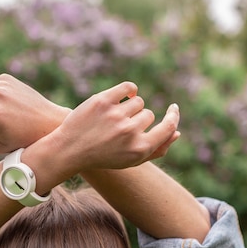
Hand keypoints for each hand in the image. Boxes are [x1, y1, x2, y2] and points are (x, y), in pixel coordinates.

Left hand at [46, 81, 179, 171]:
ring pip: (137, 101)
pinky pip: (128, 87)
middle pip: (148, 114)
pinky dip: (128, 90)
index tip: (173, 108)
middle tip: (120, 128)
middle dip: (138, 118)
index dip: (173, 117)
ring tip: (114, 117)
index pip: (168, 127)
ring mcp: (116, 115)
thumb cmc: (103, 156)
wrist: (69, 150)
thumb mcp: (130, 160)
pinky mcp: (103, 101)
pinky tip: (122, 96)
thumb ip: (156, 150)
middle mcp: (129, 132)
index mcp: (139, 149)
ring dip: (129, 106)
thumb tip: (177, 133)